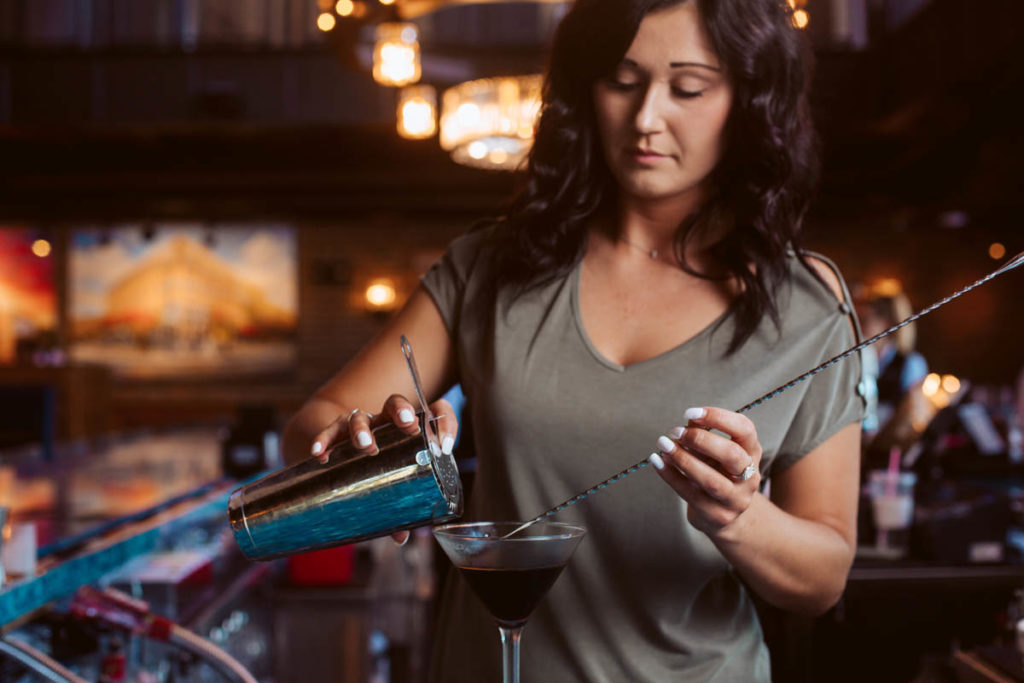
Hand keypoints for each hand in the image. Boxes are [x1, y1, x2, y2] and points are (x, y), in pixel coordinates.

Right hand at [308, 394, 458, 544]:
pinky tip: (319, 453)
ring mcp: (362, 425)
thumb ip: (400, 509)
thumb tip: (400, 537)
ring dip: (363, 429)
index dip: (445, 423)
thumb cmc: (382, 472)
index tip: (446, 446)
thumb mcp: (395, 487)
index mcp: (409, 430)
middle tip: (407, 427)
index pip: (435, 412)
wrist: (345, 455)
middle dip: (401, 412)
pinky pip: (330, 431)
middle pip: (395, 403)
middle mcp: (386, 422)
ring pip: (361, 416)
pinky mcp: (337, 432)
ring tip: (365, 445)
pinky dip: (324, 439)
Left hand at [649, 407, 761, 537]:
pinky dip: (671, 476)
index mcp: (752, 452)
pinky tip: (657, 461)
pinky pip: (690, 494)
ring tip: (663, 445)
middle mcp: (750, 476)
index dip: (718, 417)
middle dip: (700, 440)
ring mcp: (736, 499)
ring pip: (711, 480)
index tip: (689, 413)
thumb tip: (688, 421)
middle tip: (675, 431)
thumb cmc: (715, 471)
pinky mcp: (717, 516)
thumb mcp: (714, 451)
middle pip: (732, 455)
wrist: (722, 514)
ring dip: (684, 460)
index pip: (744, 429)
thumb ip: (702, 433)